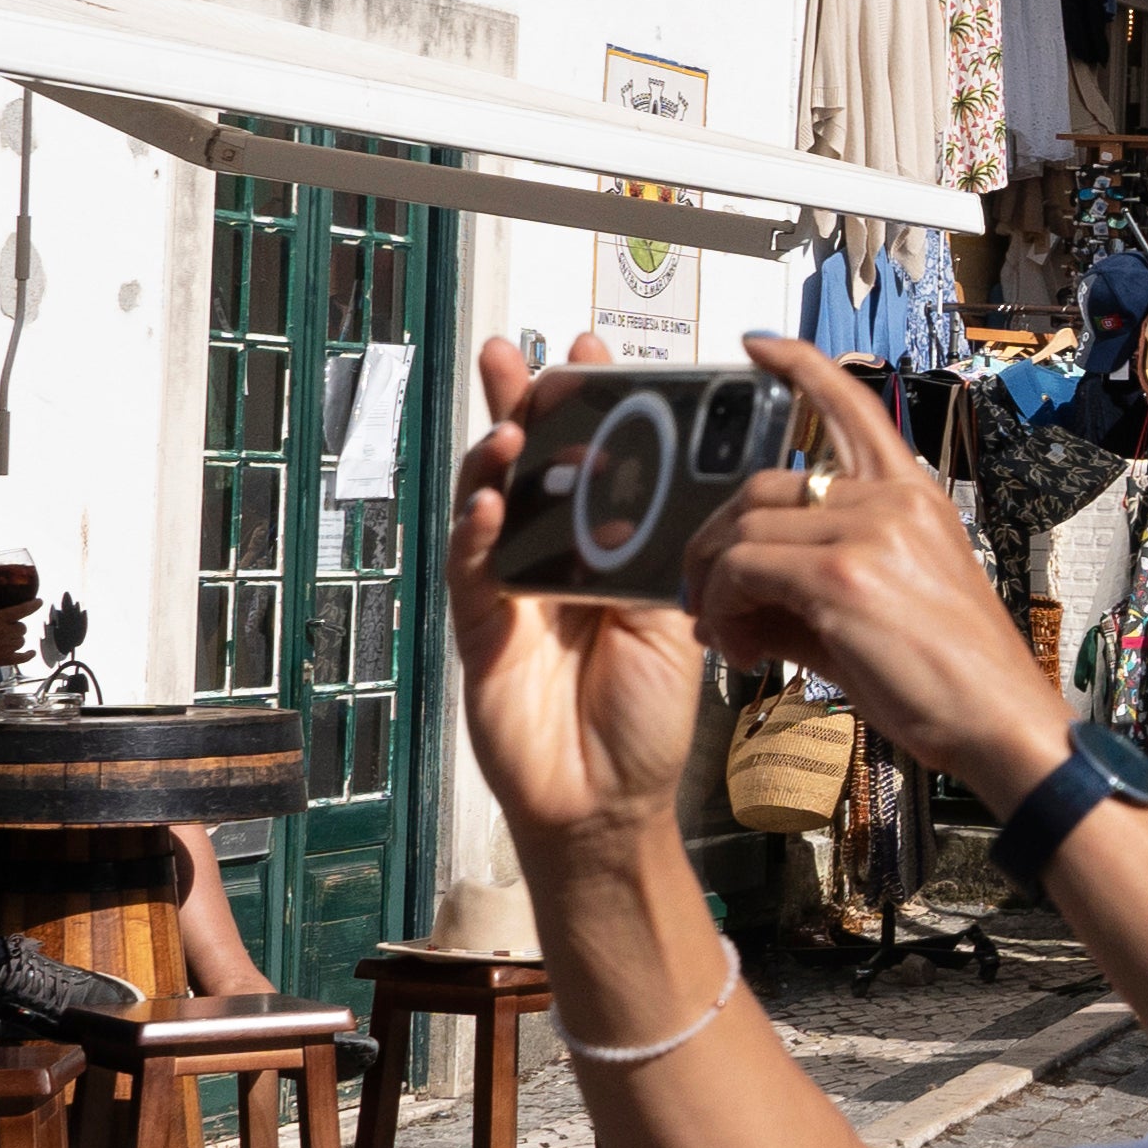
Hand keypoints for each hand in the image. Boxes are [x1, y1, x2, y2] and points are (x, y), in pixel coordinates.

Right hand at [443, 336, 720, 857]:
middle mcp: (554, 562)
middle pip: (529, 469)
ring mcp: (511, 593)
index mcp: (606, 552)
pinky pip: (473, 573)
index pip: (593, 464)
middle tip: (515, 353)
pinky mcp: (482, 633)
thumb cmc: (647, 711)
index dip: (588, 409)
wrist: (609, 797)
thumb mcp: (674, 619)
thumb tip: (668, 485)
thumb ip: (663, 557)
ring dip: (495, 463)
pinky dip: (478, 535)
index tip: (593, 351)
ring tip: (512, 421)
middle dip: (520, 406)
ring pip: (491, 509)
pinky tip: (490, 501)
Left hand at [679, 339, 1066, 805]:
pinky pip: (743, 570)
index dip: (801, 365)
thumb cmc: (947, 674)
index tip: (758, 344)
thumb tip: (734, 596)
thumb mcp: (883, 607)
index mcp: (912, 494)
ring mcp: (870, 530)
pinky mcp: (843, 574)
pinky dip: (724, 609)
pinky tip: (742, 650)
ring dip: (714, 585)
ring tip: (727, 636)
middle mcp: (893, 497)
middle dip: (714, 541)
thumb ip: (809, 582)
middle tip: (706, 601)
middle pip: (762, 486)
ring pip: (743, 528)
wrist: (996, 719)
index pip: (852, 406)